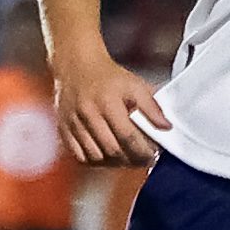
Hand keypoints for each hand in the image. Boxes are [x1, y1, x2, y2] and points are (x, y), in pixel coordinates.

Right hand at [53, 42, 170, 167]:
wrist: (76, 67)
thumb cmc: (108, 77)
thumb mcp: (135, 85)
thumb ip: (152, 106)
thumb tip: (166, 127)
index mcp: (107, 101)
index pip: (127, 137)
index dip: (142, 152)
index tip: (152, 156)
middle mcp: (88, 113)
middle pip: (112, 150)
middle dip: (131, 160)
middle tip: (142, 160)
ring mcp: (73, 123)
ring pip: (95, 157)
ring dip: (114, 163)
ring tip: (126, 158)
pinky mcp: (63, 129)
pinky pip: (79, 156)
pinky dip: (95, 161)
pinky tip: (107, 157)